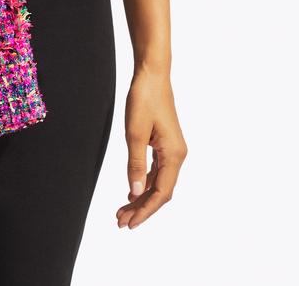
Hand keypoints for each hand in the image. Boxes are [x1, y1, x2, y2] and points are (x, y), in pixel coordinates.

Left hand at [117, 66, 187, 228]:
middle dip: (141, 208)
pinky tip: (133, 191)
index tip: (129, 223)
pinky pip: (157, 171)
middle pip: (161, 191)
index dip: (145, 210)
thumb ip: (135, 163)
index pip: (161, 192)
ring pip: (159, 182)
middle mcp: (177, 155)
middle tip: (120, 221)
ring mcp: (172, 150)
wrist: (152, 75)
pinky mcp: (165, 144)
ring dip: (142, 197)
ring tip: (123, 210)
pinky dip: (145, 183)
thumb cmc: (144, 99)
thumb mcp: (135, 133)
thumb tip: (135, 191)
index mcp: (174, 155)